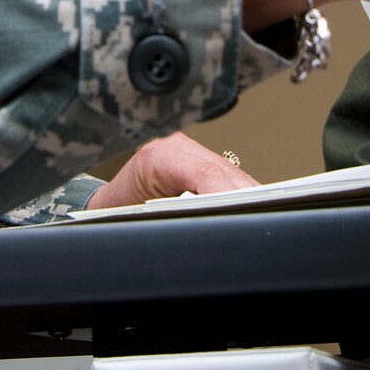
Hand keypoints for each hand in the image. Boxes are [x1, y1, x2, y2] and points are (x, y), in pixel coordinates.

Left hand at [84, 133, 257, 211]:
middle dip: (246, 197)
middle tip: (264, 217)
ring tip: (263, 214)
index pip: (204, 172)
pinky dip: (238, 192)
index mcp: (156, 157)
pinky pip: (224, 173)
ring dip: (247, 195)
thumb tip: (212, 224)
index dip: (227, 192)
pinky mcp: (195, 157)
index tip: (247, 211)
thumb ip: (179, 218)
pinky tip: (250, 206)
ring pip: (229, 171)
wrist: (105, 207)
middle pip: (223, 171)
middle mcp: (174, 145)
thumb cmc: (118, 215)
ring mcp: (186, 149)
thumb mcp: (145, 220)